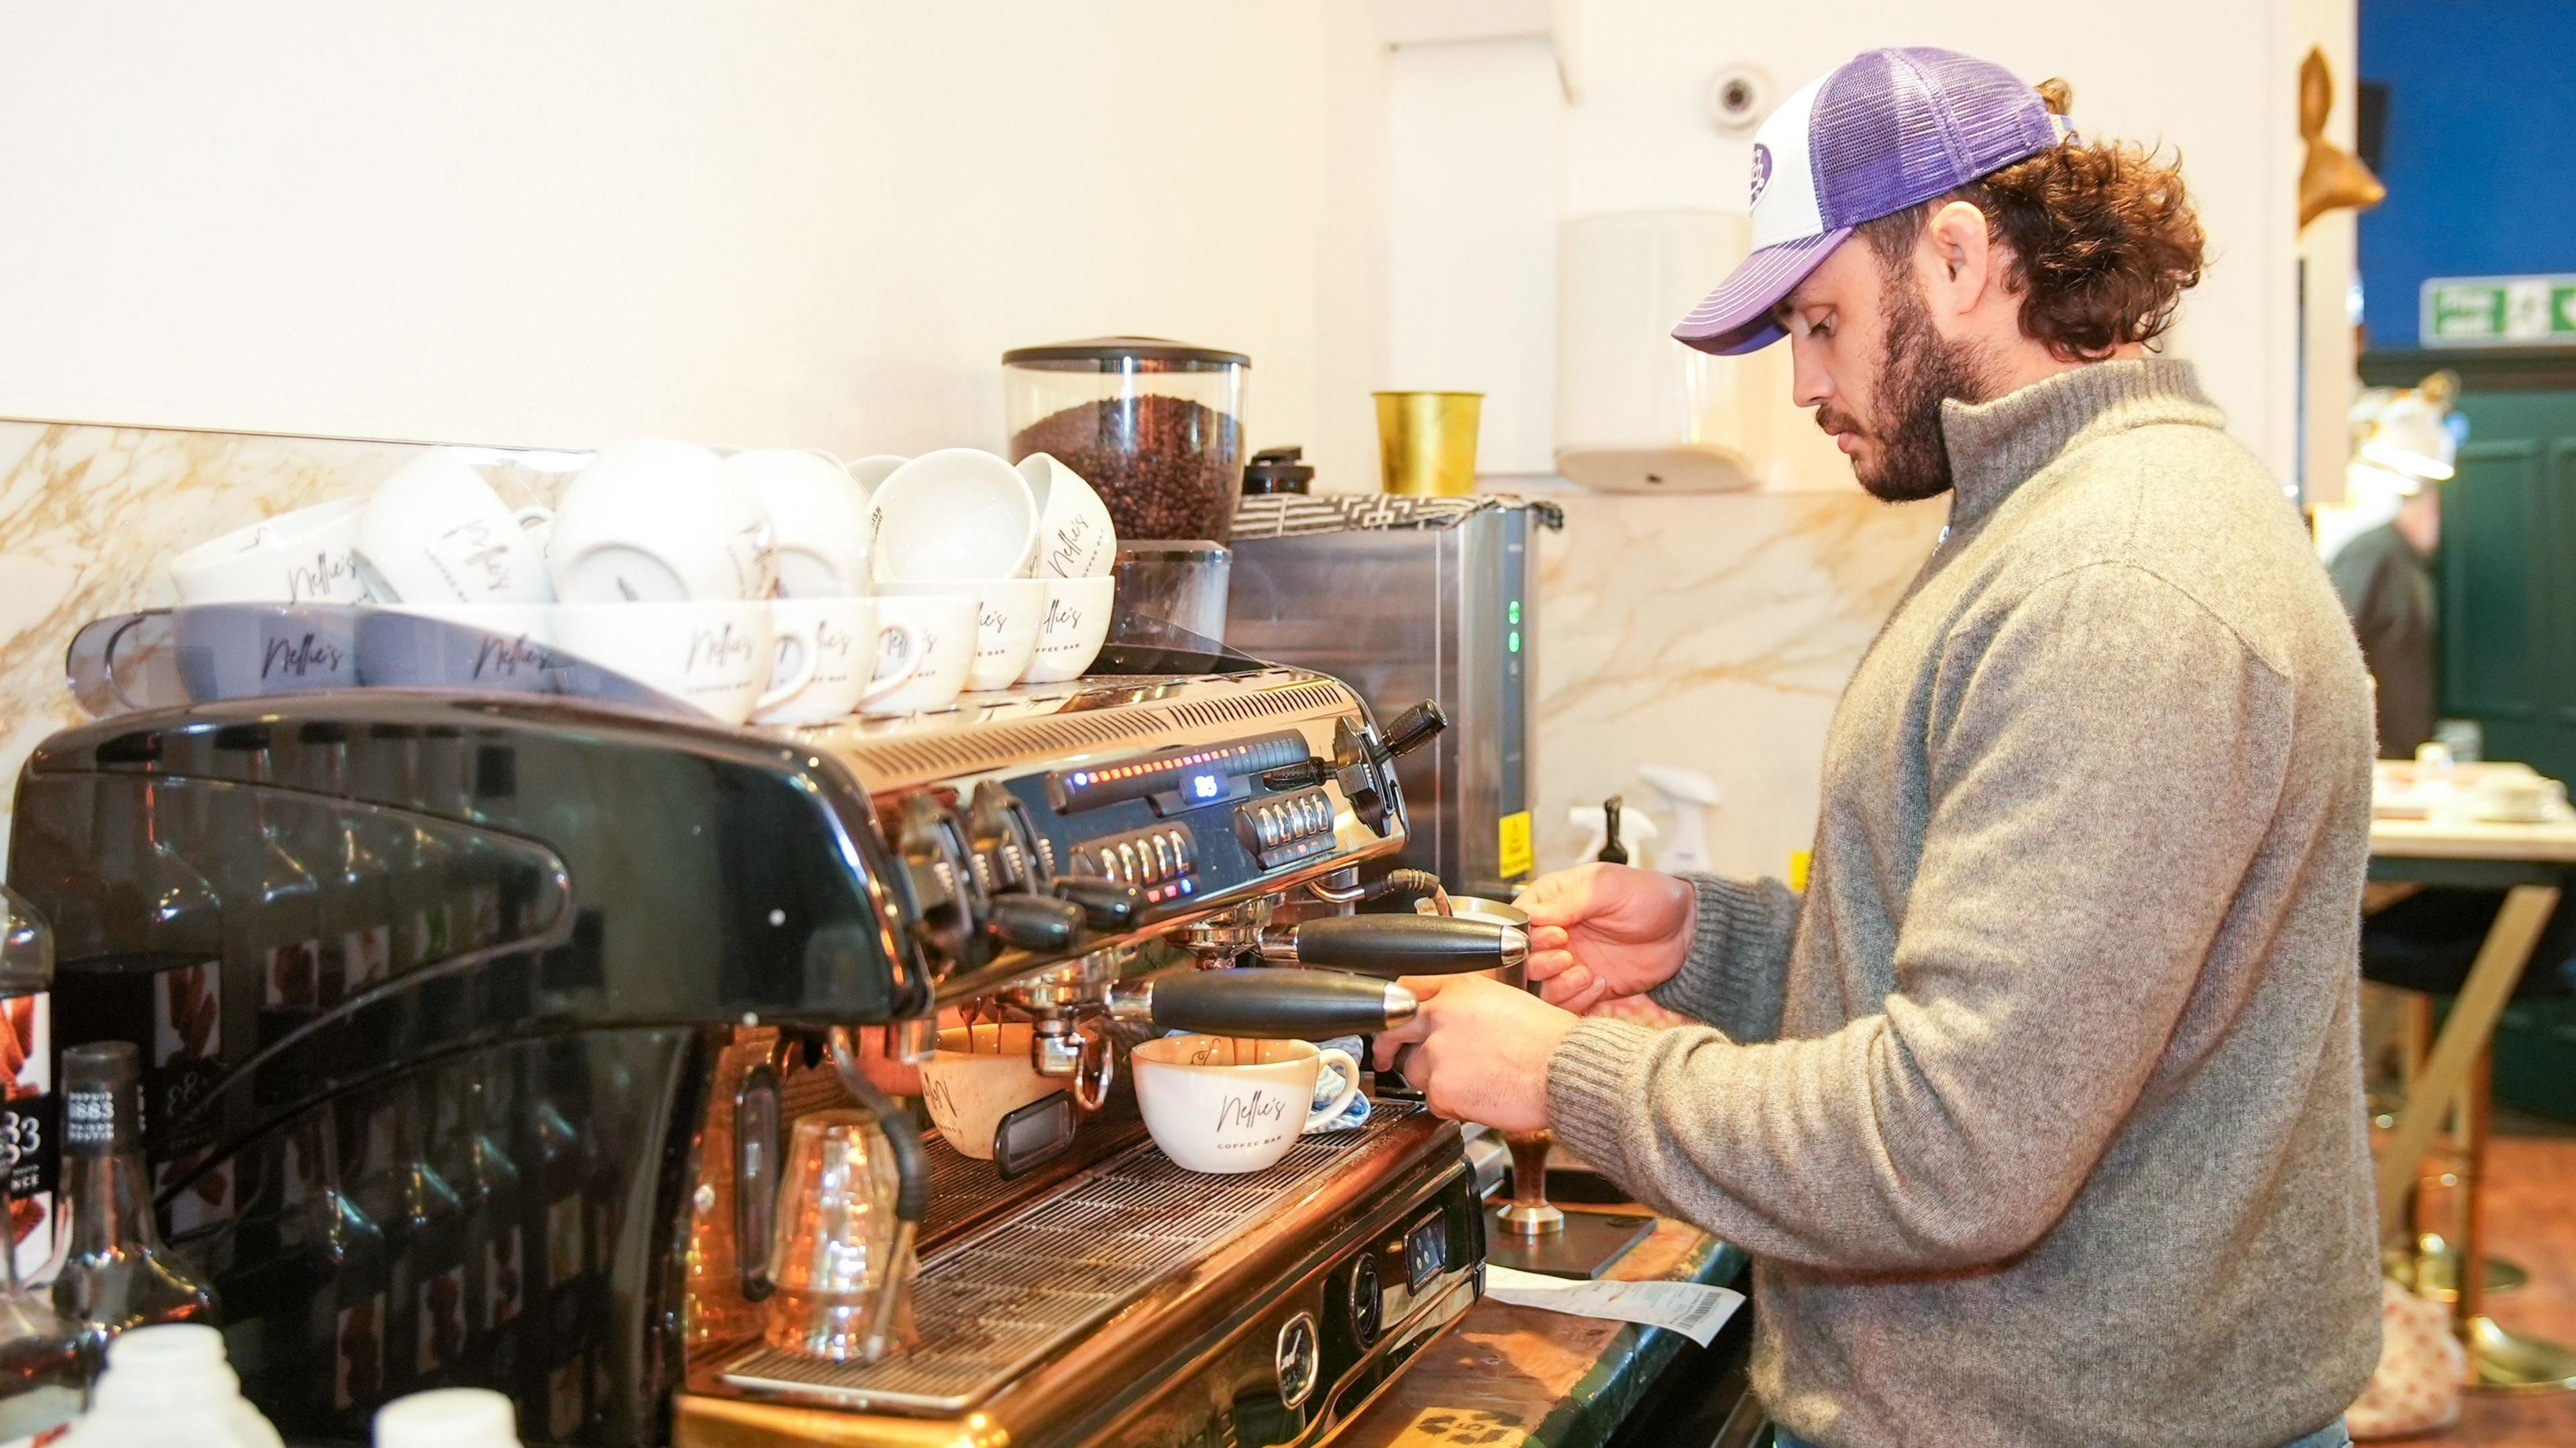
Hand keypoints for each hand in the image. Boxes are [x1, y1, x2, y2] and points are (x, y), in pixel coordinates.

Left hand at [1370, 974, 1577, 1132]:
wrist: (1565, 1072)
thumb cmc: (1549, 1041)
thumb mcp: (1505, 1001)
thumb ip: (1466, 1008)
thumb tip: (1449, 1022)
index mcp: (1458, 988)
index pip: (1406, 990)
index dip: (1397, 1011)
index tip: (1393, 1022)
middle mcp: (1441, 1015)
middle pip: (1392, 1031)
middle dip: (1387, 1047)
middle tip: (1387, 1058)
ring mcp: (1437, 1052)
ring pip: (1415, 1071)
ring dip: (1433, 1079)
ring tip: (1469, 1081)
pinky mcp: (1441, 1088)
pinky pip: (1434, 1101)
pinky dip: (1451, 1104)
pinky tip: (1478, 1096)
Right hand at [1514, 864, 1694, 1013]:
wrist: (1686, 931)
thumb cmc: (1651, 897)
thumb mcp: (1608, 886)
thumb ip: (1569, 900)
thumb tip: (1533, 914)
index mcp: (1555, 901)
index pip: (1519, 921)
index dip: (1530, 933)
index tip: (1558, 934)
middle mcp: (1557, 934)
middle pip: (1522, 958)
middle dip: (1541, 961)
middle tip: (1568, 953)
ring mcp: (1570, 962)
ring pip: (1539, 986)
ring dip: (1557, 984)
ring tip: (1585, 972)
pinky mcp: (1586, 987)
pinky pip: (1565, 1004)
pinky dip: (1576, 999)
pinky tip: (1600, 983)